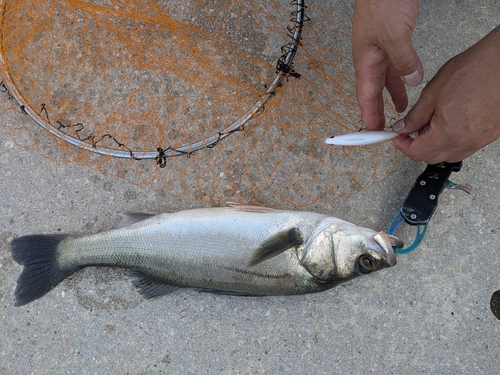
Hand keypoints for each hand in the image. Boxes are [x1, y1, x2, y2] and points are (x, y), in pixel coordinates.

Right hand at [352, 0, 421, 129]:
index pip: (365, 96)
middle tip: (381, 129)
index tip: (371, 132)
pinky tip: (407, 81)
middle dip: (377, 110)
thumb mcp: (394, 35)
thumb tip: (412, 81)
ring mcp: (379, 49)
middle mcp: (370, 58)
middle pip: (372, 91)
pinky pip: (395, 65)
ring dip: (391, 95)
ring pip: (384, 79)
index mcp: (364, 60)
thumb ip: (404, 61)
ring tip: (398, 111)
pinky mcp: (390, 40)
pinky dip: (400, 77)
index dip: (368, 115)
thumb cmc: (380, 3)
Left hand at [393, 25, 499, 163]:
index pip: (417, 153)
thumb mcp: (433, 93)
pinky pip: (465, 147)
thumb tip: (403, 128)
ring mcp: (480, 141)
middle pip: (432, 158)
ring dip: (434, 145)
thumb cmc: (475, 70)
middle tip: (411, 129)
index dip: (402, 145)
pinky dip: (451, 140)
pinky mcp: (490, 135)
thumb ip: (415, 116)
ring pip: (449, 154)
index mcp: (449, 134)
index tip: (397, 136)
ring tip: (431, 122)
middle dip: (417, 146)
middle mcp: (466, 142)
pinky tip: (448, 122)